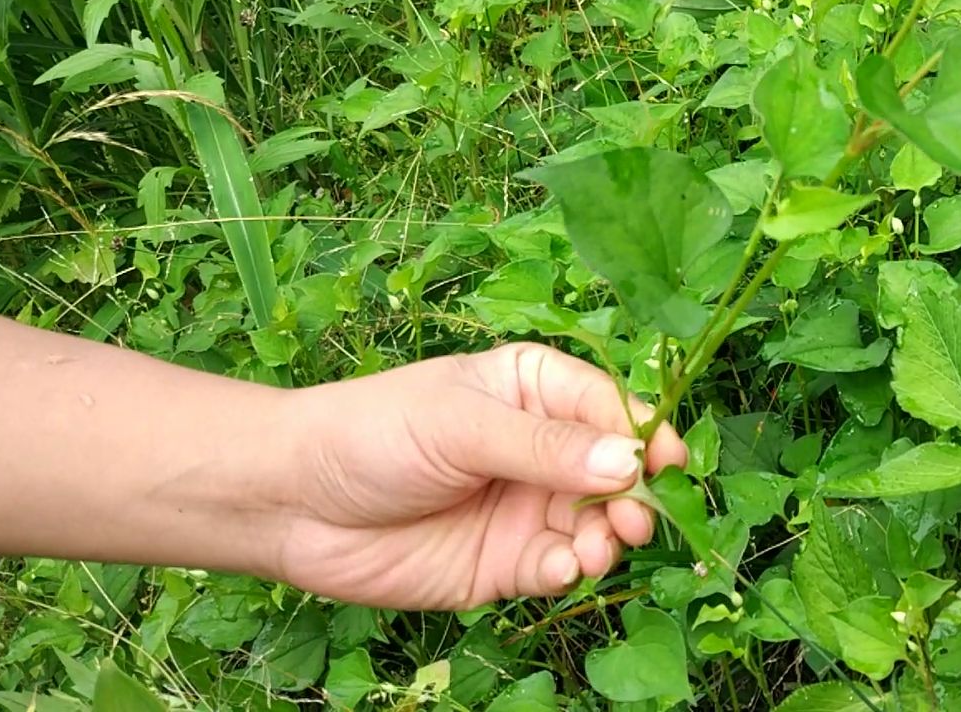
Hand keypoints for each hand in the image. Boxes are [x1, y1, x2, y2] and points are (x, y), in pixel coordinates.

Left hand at [273, 343, 685, 609]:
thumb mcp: (459, 425)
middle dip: (635, 494)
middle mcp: (540, 448)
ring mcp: (526, 507)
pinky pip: (560, 567)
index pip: (608, 406)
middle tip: (635, 518)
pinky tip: (560, 570)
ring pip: (597, 523)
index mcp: (533, 389)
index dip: (644, 433)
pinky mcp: (506, 563)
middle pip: (616, 470)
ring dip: (609, 537)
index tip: (668, 461)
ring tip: (598, 548)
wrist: (292, 503)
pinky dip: (571, 571)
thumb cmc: (370, 434)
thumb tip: (629, 462)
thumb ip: (543, 447)